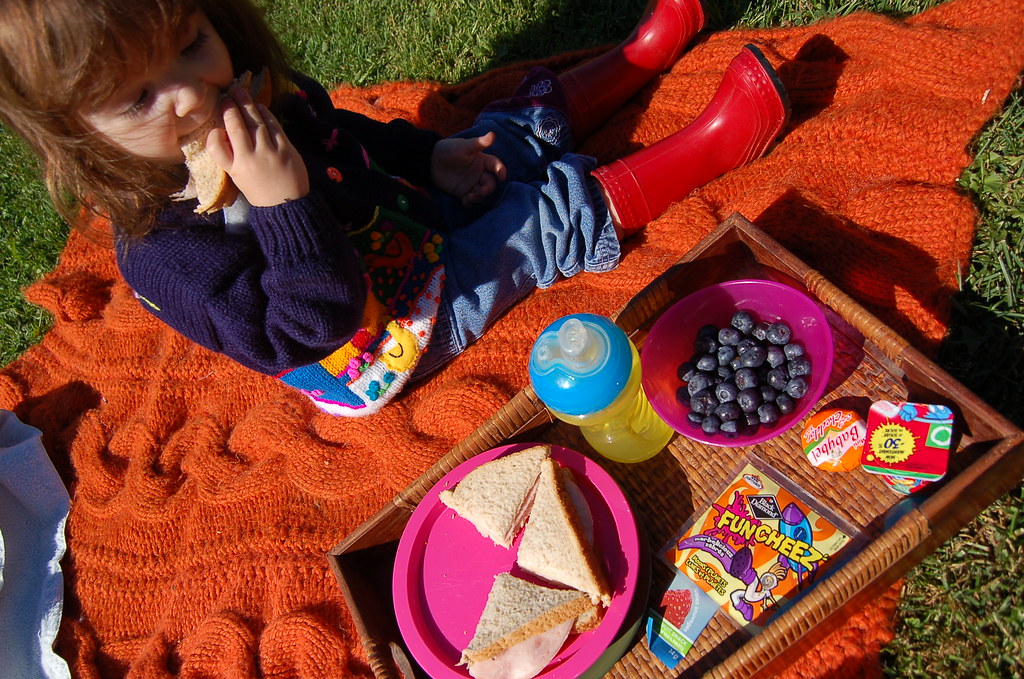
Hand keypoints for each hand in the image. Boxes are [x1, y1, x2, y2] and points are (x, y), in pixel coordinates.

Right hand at [206, 86, 309, 206]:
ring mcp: (269, 152)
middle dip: (230, 108)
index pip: (216, 146)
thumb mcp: (239, 179)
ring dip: (246, 104)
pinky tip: (259, 106)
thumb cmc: (260, 192)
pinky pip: (273, 126)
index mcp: (235, 169)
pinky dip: (265, 114)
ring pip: (254, 122)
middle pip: (236, 127)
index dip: (214, 132)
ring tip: (240, 91)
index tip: (215, 124)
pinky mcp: (286, 149)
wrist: (288, 205)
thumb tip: (224, 133)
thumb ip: (231, 158)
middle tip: (227, 94)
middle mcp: (250, 159)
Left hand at [431, 132, 506, 205]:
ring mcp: (472, 184)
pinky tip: (465, 201)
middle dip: (487, 190)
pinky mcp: (463, 192)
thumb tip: (492, 134)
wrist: (431, 160)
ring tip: (469, 197)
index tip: (501, 177)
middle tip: (479, 192)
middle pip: (490, 184)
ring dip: (479, 198)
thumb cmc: (448, 149)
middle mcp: (480, 173)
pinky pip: (471, 201)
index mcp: (482, 161)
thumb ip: (478, 143)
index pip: (495, 166)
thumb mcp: (464, 146)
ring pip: (482, 194)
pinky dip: (470, 203)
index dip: (501, 171)